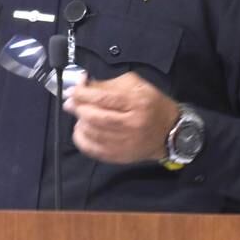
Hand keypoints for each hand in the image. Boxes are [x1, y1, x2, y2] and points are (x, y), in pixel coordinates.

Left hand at [63, 72, 178, 163]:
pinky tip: (81, 130)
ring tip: (79, 115)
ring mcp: (125, 143)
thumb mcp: (135, 85)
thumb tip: (84, 84)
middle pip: (96, 117)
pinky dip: (81, 139)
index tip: (72, 90)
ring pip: (92, 133)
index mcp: (137, 103)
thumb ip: (108, 83)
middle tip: (70, 102)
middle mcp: (131, 124)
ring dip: (79, 122)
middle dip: (78, 108)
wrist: (170, 132)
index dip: (83, 93)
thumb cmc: (152, 103)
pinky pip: (93, 150)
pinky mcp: (120, 156)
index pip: (103, 98)